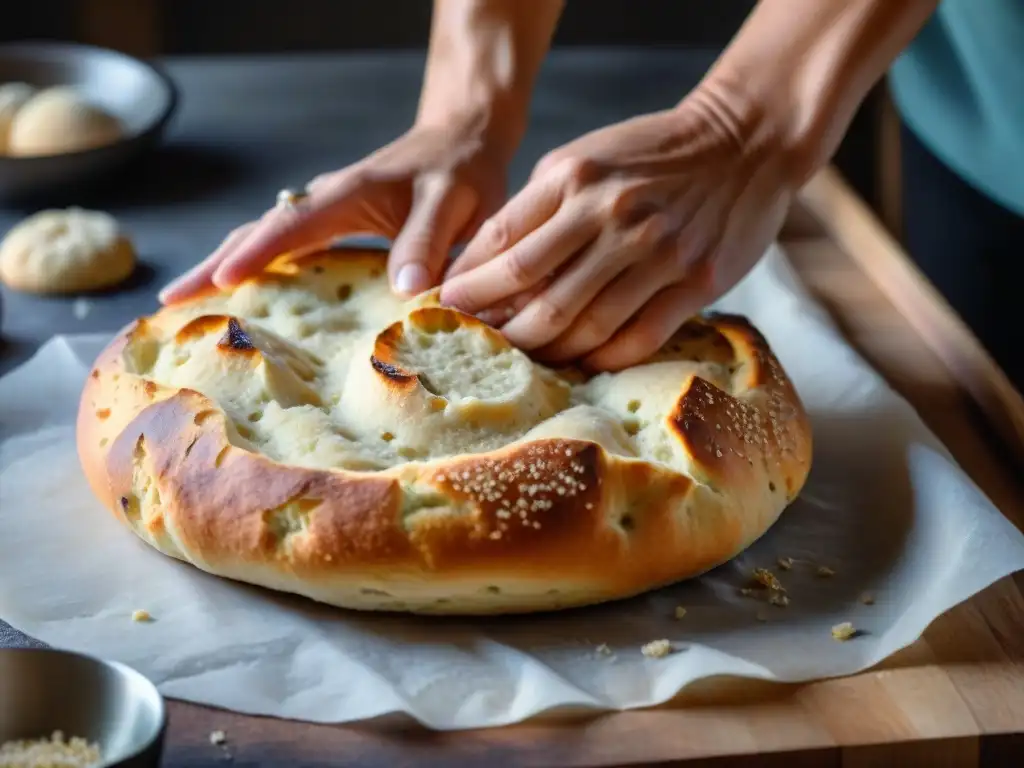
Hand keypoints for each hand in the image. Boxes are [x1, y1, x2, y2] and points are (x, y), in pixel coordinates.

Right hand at [159, 120, 509, 303]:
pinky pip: (287, 250)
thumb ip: (428, 241)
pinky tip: (249, 300)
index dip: (255, 254)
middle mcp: (326, 201)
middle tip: (169, 303)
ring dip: (225, 268)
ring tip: (188, 306)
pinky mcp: (335, 226)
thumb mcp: (454, 203)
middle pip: (257, 232)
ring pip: (265, 240)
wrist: (462, 141)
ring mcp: (326, 214)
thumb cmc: (460, 171)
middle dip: (212, 265)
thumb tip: (403, 290)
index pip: (290, 226)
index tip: (217, 281)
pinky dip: (259, 271)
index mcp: (348, 195)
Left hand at [440, 87, 799, 370]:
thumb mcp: (585, 157)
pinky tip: (581, 362)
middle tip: (479, 345)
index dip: (469, 283)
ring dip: (545, 350)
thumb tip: (484, 267)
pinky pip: (636, 338)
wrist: (745, 142)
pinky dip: (601, 358)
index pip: (502, 243)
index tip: (446, 307)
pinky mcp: (695, 282)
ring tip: (525, 358)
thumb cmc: (652, 153)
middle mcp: (612, 213)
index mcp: (575, 177)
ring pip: (583, 324)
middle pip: (535, 293)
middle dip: (498, 327)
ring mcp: (657, 251)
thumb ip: (539, 207)